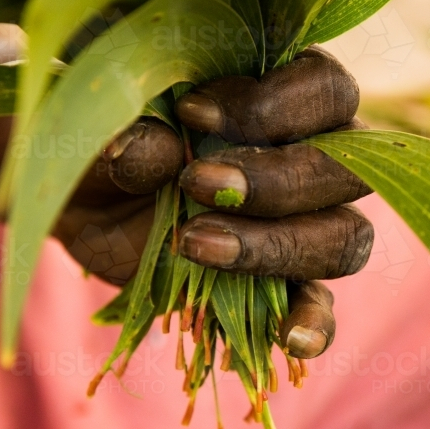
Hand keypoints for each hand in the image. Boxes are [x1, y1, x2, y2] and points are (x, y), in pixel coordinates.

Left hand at [0, 45, 372, 358]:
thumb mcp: (108, 121)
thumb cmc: (108, 132)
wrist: (83, 196)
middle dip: (277, 180)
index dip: (276, 104)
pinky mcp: (281, 285)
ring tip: (197, 244)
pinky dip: (314, 324)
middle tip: (196, 183)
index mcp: (288, 94)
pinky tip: (291, 339)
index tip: (193, 114)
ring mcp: (306, 226)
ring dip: (280, 245)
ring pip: (342, 238)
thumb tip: (151, 149)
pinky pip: (320, 306)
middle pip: (346, 170)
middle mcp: (314, 157)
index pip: (326, 89)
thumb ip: (134, 128)